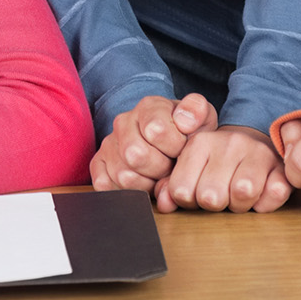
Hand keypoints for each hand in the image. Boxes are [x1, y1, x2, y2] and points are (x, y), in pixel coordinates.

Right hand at [89, 93, 212, 192]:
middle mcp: (123, 122)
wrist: (173, 142)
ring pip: (123, 176)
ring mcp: (109, 143)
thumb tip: (183, 121)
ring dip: (147, 184)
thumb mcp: (201, 118)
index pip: (157, 130)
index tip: (182, 148)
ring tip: (158, 176)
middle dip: (160, 169)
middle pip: (136, 155)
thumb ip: (197, 112)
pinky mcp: (99, 164)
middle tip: (170, 167)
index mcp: (148, 107)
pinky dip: (125, 192)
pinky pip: (104, 185)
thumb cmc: (187, 134)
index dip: (175, 147)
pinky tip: (141, 184)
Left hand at [155, 124, 290, 213]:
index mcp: (199, 143)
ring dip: (240, 205)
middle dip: (215, 205)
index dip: (189, 202)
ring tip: (238, 196)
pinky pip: (274, 194)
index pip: (182, 191)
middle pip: (211, 197)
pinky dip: (266, 204)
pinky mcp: (281, 165)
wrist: (254, 142)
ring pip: (242, 194)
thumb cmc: (217, 164)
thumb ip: (172, 187)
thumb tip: (164, 205)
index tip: (197, 194)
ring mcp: (257, 151)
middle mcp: (227, 143)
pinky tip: (260, 196)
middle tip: (222, 196)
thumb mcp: (191, 169)